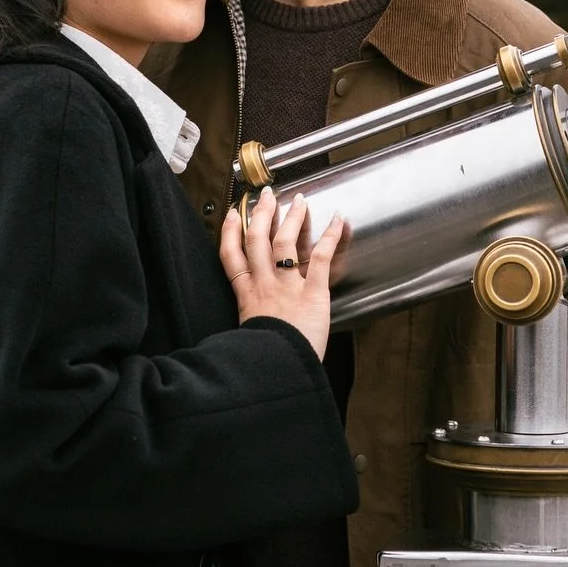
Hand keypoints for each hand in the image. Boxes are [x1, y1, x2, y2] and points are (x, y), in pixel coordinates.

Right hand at [219, 190, 343, 360]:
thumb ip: (251, 320)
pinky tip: (338, 219)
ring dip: (292, 218)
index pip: (231, 256)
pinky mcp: (314, 292)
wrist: (280, 371)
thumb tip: (252, 319)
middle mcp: (265, 285)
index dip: (229, 232)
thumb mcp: (248, 335)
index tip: (232, 214)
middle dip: (261, 214)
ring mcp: (288, 286)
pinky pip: (322, 258)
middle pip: (257, 240)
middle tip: (266, 195)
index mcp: (247, 296)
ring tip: (298, 200)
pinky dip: (331, 236)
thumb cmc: (267, 359)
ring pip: (285, 242)